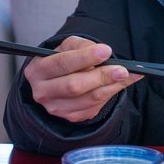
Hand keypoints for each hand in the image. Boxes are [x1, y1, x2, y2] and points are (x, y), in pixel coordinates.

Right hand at [24, 36, 142, 121]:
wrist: (56, 81)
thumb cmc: (63, 60)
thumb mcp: (68, 47)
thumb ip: (83, 46)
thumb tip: (105, 52)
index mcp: (37, 70)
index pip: (62, 63)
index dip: (85, 57)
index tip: (106, 51)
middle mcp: (43, 92)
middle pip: (75, 86)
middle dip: (101, 76)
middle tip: (122, 69)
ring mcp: (56, 108)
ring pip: (88, 99)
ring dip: (110, 87)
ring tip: (126, 75)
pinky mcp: (70, 117)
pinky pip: (94, 108)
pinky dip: (109, 95)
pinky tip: (119, 85)